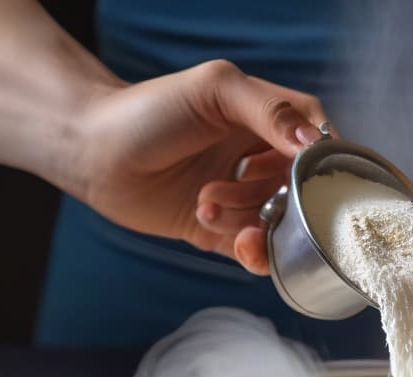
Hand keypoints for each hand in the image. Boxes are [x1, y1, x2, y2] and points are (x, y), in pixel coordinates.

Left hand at [72, 60, 327, 273]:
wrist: (93, 154)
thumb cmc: (147, 110)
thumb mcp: (215, 90)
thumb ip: (269, 109)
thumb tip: (312, 144)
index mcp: (266, 120)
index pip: (317, 142)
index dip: (320, 162)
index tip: (314, 179)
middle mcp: (259, 159)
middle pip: (300, 190)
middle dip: (276, 195)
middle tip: (236, 186)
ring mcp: (242, 197)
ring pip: (279, 223)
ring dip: (248, 219)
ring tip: (206, 204)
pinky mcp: (222, 231)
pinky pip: (256, 250)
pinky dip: (250, 250)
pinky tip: (223, 234)